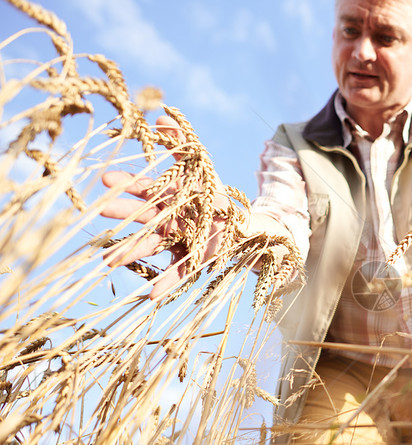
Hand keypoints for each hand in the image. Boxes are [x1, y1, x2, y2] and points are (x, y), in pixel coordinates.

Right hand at [100, 116, 229, 299]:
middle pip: (142, 218)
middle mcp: (167, 220)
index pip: (144, 190)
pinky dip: (166, 284)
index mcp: (168, 199)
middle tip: (100, 212)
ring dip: (131, 252)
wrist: (243, 225)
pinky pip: (178, 273)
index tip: (106, 179)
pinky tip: (150, 295)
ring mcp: (177, 241)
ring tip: (109, 260)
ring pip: (151, 247)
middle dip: (123, 215)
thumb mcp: (202, 168)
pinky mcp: (192, 260)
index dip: (127, 184)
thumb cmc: (214, 196)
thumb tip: (161, 116)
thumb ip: (182, 144)